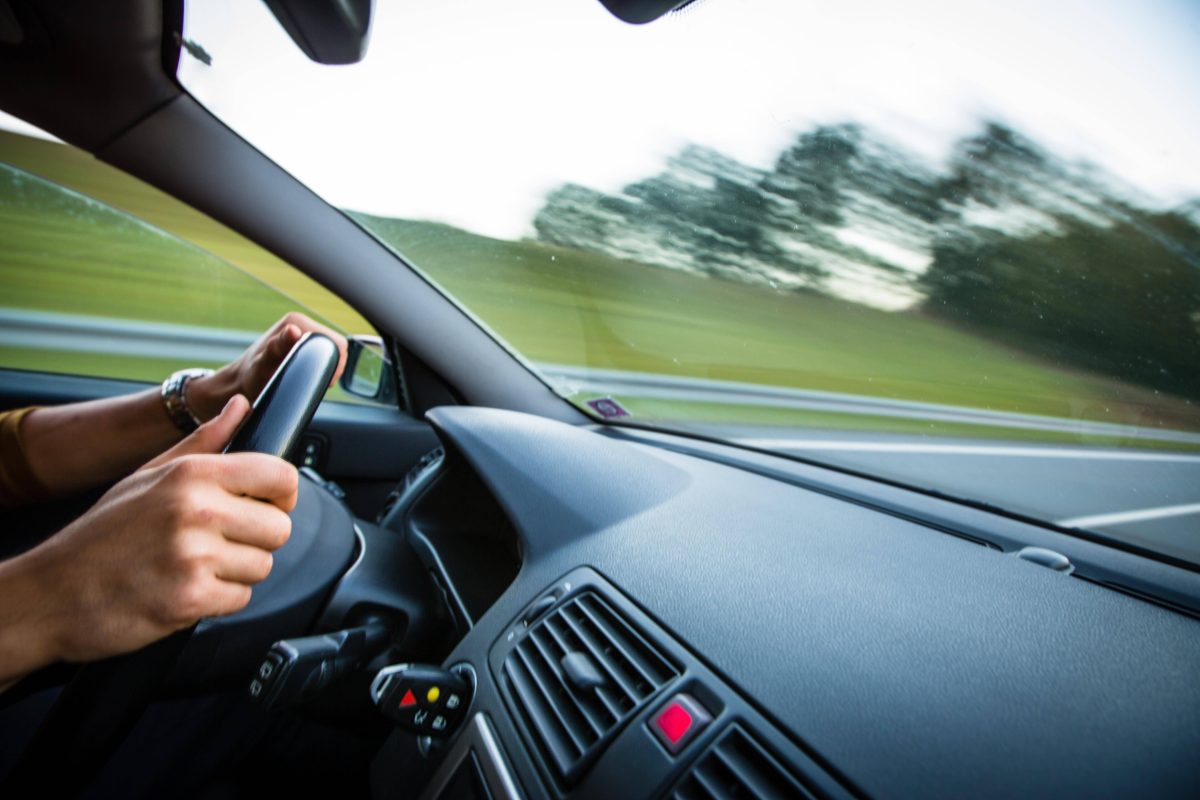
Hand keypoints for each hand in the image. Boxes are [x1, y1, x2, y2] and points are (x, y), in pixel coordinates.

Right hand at [19, 395, 297, 665]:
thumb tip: (240, 407)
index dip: (282, 496)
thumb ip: (204, 442)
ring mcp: (194, 556)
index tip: (267, 505)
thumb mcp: (149, 474)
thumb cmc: (104, 533)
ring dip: (235, 572)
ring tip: (193, 566)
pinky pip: (241, 598)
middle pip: (279, 528)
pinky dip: (218, 600)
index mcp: (192, 474)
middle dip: (255, 540)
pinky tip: (185, 588)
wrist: (52, 593)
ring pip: (263, 566)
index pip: (280, 476)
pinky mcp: (191, 598)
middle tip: (217, 544)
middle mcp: (197, 509)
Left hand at [187, 312, 347, 422]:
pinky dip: (320, 368)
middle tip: (309, 381)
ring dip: (324, 369)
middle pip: (336, 348)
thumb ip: (279, 346)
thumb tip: (294, 331)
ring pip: (331, 353)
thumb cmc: (250, 378)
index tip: (316, 379)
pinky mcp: (302, 344)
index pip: (336, 343)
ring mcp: (301, 334)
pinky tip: (305, 376)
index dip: (333, 365)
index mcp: (296, 322)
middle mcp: (299, 324)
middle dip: (329, 367)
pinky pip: (323, 355)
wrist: (238, 386)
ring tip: (304, 379)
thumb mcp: (265, 363)